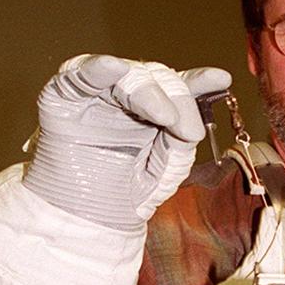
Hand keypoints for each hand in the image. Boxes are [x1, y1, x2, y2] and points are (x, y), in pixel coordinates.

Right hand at [23, 55, 230, 229]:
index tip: (221, 79)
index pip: (179, 87)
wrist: (88, 217)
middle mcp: (126, 95)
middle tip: (187, 131)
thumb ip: (181, 136)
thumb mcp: (167, 164)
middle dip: (177, 98)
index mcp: (153, 108)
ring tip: (165, 117)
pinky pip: (78, 75)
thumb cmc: (127, 190)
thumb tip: (194, 120)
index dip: (199, 81)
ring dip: (149, 92)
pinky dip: (96, 69)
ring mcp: (96, 93)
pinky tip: (113, 67)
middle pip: (157, 78)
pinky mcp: (63, 97)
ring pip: (126, 75)